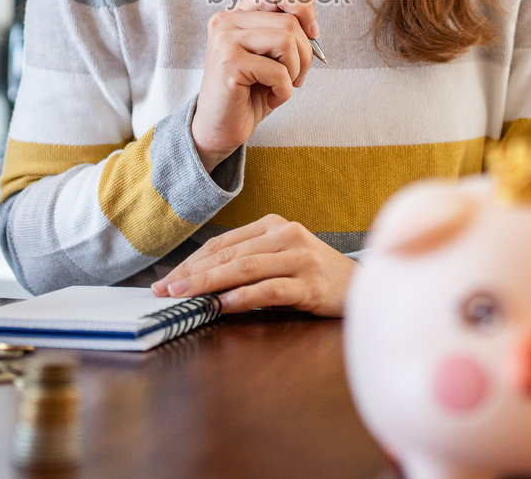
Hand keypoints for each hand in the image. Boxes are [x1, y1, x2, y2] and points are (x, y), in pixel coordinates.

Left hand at [151, 215, 355, 316]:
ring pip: (245, 268)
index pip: (223, 243)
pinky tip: (223, 305)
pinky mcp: (310, 283)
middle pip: (229, 254)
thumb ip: (248, 262)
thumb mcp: (282, 258)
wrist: (364, 287)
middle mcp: (286, 235)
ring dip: (209, 284)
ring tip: (184, 296)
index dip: (192, 262)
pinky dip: (243, 298)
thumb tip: (200, 281)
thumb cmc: (316, 275)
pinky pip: (270, 290)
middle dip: (192, 274)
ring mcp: (300, 258)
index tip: (167, 281)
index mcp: (275, 225)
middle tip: (165, 290)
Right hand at [191, 0, 316, 170]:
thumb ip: (287, 27)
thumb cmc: (249, 92)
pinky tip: (270, 98)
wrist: (220, 128)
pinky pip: (278, 72)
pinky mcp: (229, 64)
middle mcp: (227, 21)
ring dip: (295, 72)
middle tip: (295, 76)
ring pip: (287, 41)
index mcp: (238, 14)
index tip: (313, 32)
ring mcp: (225, 41)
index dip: (302, 7)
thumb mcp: (274, 55)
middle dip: (305, 53)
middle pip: (289, 20)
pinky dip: (284, 91)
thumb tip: (309, 4)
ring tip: (280, 87)